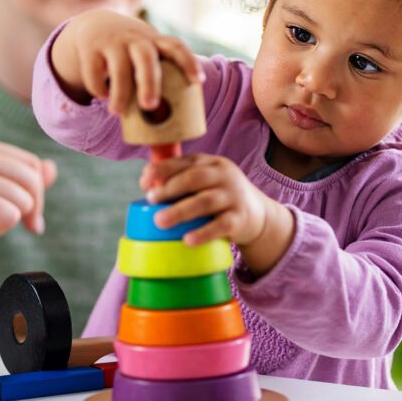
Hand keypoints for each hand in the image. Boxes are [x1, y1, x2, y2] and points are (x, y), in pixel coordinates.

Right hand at [51, 9, 203, 115]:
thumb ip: (155, 77)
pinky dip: (98, 87)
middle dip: (149, 83)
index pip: (175, 47)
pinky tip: (103, 96)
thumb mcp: (145, 52)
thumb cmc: (129, 51)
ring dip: (120, 93)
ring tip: (117, 112)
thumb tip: (166, 128)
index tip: (197, 82)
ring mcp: (112, 42)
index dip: (188, 63)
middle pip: (146, 58)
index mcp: (154, 41)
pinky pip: (94, 71)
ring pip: (119, 68)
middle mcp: (135, 39)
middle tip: (150, 106)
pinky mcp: (91, 49)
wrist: (95, 24)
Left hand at [143, 154, 294, 276]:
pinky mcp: (240, 219)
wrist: (258, 214)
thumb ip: (183, 179)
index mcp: (211, 163)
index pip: (185, 161)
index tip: (144, 182)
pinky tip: (187, 240)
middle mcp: (224, 176)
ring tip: (160, 221)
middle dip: (170, 188)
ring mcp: (233, 197)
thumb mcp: (207, 181)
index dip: (162, 169)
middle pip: (195, 178)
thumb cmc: (221, 196)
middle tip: (151, 200)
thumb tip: (148, 186)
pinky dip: (203, 233)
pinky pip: (221, 225)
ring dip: (180, 211)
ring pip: (206, 201)